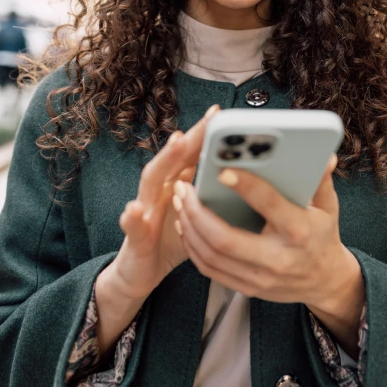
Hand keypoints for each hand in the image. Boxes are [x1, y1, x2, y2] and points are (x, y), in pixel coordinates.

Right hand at [111, 103, 221, 300]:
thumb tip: (254, 186)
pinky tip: (135, 209)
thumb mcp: (202, 217)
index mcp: (177, 184)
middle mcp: (160, 190)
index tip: (219, 113)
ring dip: (164, 159)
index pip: (190, 153)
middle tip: (207, 119)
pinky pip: (133, 226)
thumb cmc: (174, 240)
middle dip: (192, 135)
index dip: (203, 133)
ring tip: (177, 142)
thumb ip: (218, 198)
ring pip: (152, 180)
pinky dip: (132, 217)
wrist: (141, 273)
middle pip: (174, 157)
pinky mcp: (135, 237)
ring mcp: (145, 210)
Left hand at [172, 152, 354, 309]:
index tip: (222, 170)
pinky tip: (186, 225)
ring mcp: (260, 278)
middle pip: (225, 239)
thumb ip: (320, 179)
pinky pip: (210, 270)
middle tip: (183, 188)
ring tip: (179, 202)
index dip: (245, 186)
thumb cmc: (322, 234)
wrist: (325, 280)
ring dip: (189, 228)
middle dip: (197, 212)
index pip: (268, 204)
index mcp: (298, 230)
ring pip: (211, 256)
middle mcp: (278, 258)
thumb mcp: (328, 205)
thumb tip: (324, 155)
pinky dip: (193, 247)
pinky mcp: (248, 288)